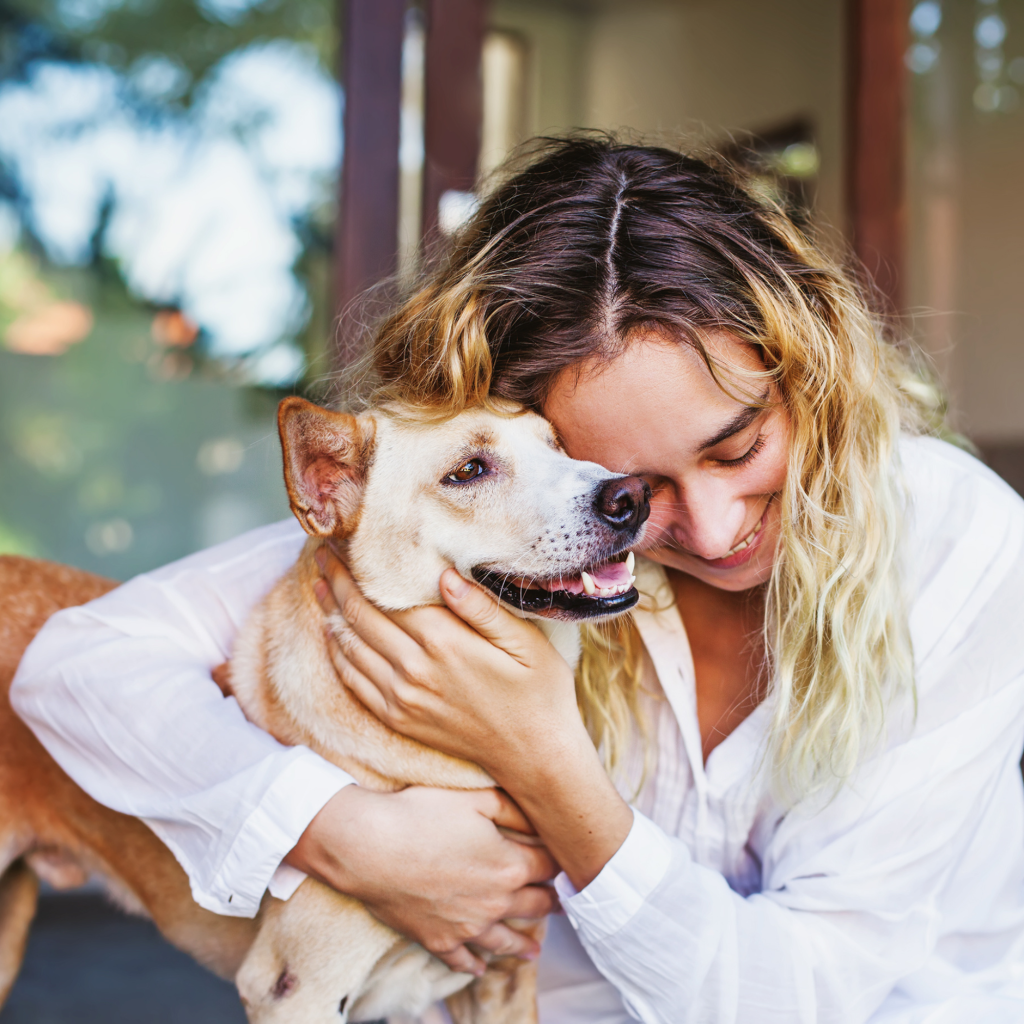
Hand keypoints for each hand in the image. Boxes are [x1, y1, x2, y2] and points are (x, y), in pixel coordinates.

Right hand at [285, 784, 557, 974]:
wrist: (371, 848)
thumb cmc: (421, 815)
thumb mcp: (475, 799)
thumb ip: (513, 809)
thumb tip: (541, 818)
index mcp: (510, 865)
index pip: (548, 866)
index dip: (559, 862)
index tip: (566, 862)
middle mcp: (496, 902)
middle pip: (535, 904)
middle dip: (550, 902)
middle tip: (560, 904)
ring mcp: (467, 926)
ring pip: (505, 940)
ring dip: (523, 944)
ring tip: (534, 950)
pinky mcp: (438, 940)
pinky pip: (463, 960)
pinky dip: (474, 965)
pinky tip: (480, 968)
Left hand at [313, 547, 634, 890]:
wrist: (534, 757)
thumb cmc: (539, 693)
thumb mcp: (526, 643)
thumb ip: (482, 608)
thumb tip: (444, 574)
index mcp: (445, 643)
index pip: (386, 596)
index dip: (359, 569)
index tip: (344, 542)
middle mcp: (415, 670)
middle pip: (360, 617)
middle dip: (337, 582)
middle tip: (321, 554)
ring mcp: (402, 698)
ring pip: (350, 647)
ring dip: (330, 613)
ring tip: (319, 584)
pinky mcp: (398, 719)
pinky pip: (354, 682)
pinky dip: (338, 653)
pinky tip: (333, 634)